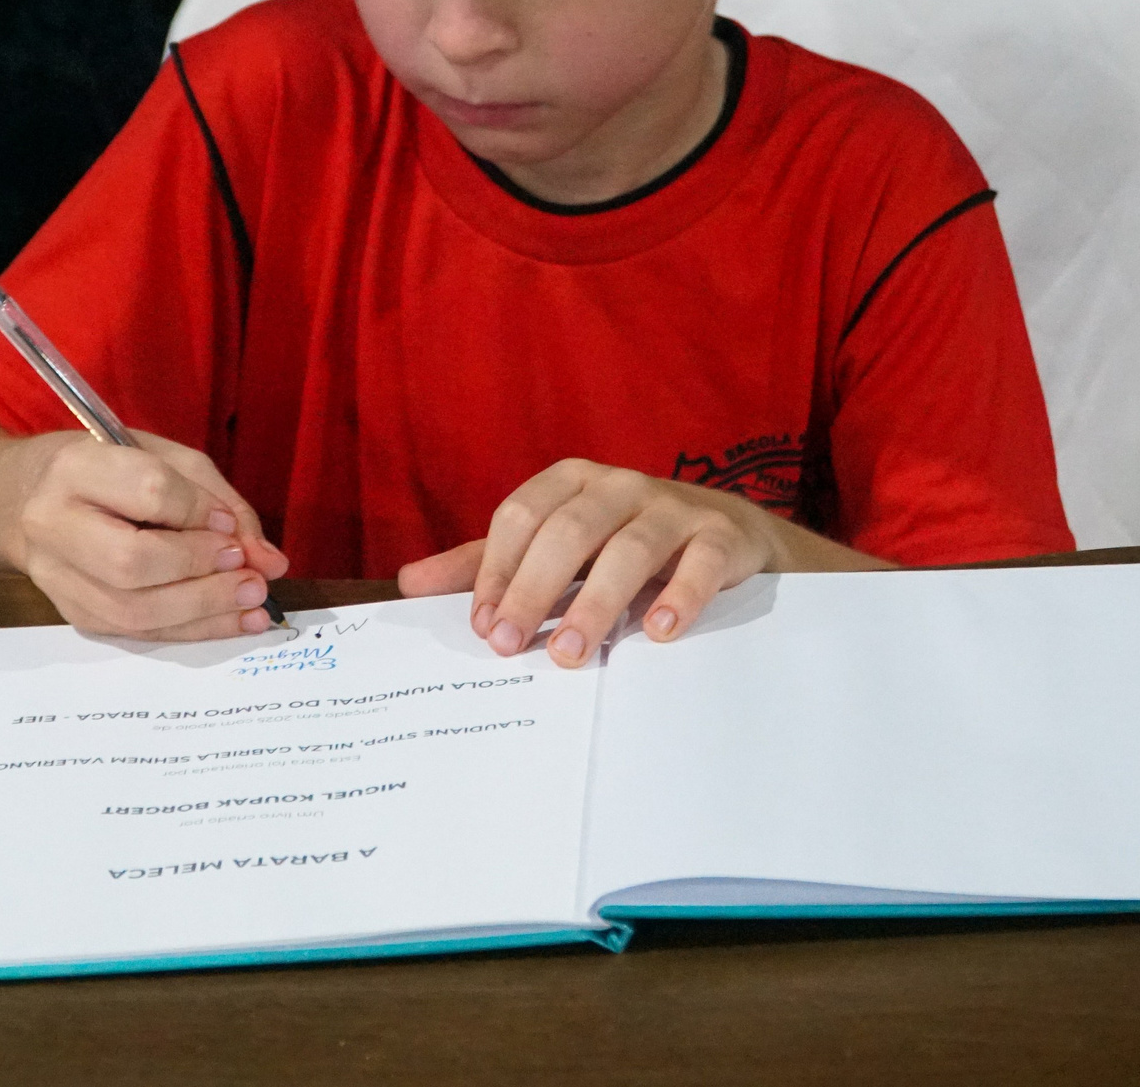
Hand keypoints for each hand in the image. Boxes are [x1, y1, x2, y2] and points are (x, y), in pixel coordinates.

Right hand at [8, 429, 290, 641]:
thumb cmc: (105, 470)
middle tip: (247, 571)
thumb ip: (216, 500)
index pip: (146, 491)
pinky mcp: (73, 613)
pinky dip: (192, 631)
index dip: (198, 511)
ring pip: (134, 611)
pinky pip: (137, 634)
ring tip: (253, 603)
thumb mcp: (162, 458)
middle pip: (132, 562)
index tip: (228, 523)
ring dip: (204, 611)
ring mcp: (57, 578)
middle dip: (200, 570)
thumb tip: (268, 559)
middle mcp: (54, 524)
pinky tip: (232, 622)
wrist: (24, 501)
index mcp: (75, 467)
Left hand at [396, 458, 886, 668]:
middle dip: (534, 590)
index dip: (497, 572)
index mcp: (570, 483)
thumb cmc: (625, 544)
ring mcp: (674, 508)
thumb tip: (409, 584)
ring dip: (596, 604)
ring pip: (630, 548)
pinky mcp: (721, 536)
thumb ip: (489, 565)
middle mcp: (619, 486)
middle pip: (568, 531)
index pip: (520, 517)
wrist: (730, 539)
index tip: (484, 628)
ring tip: (572, 656)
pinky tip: (659, 632)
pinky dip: (680, 596)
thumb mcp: (557, 549)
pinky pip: (700, 563)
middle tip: (512, 648)